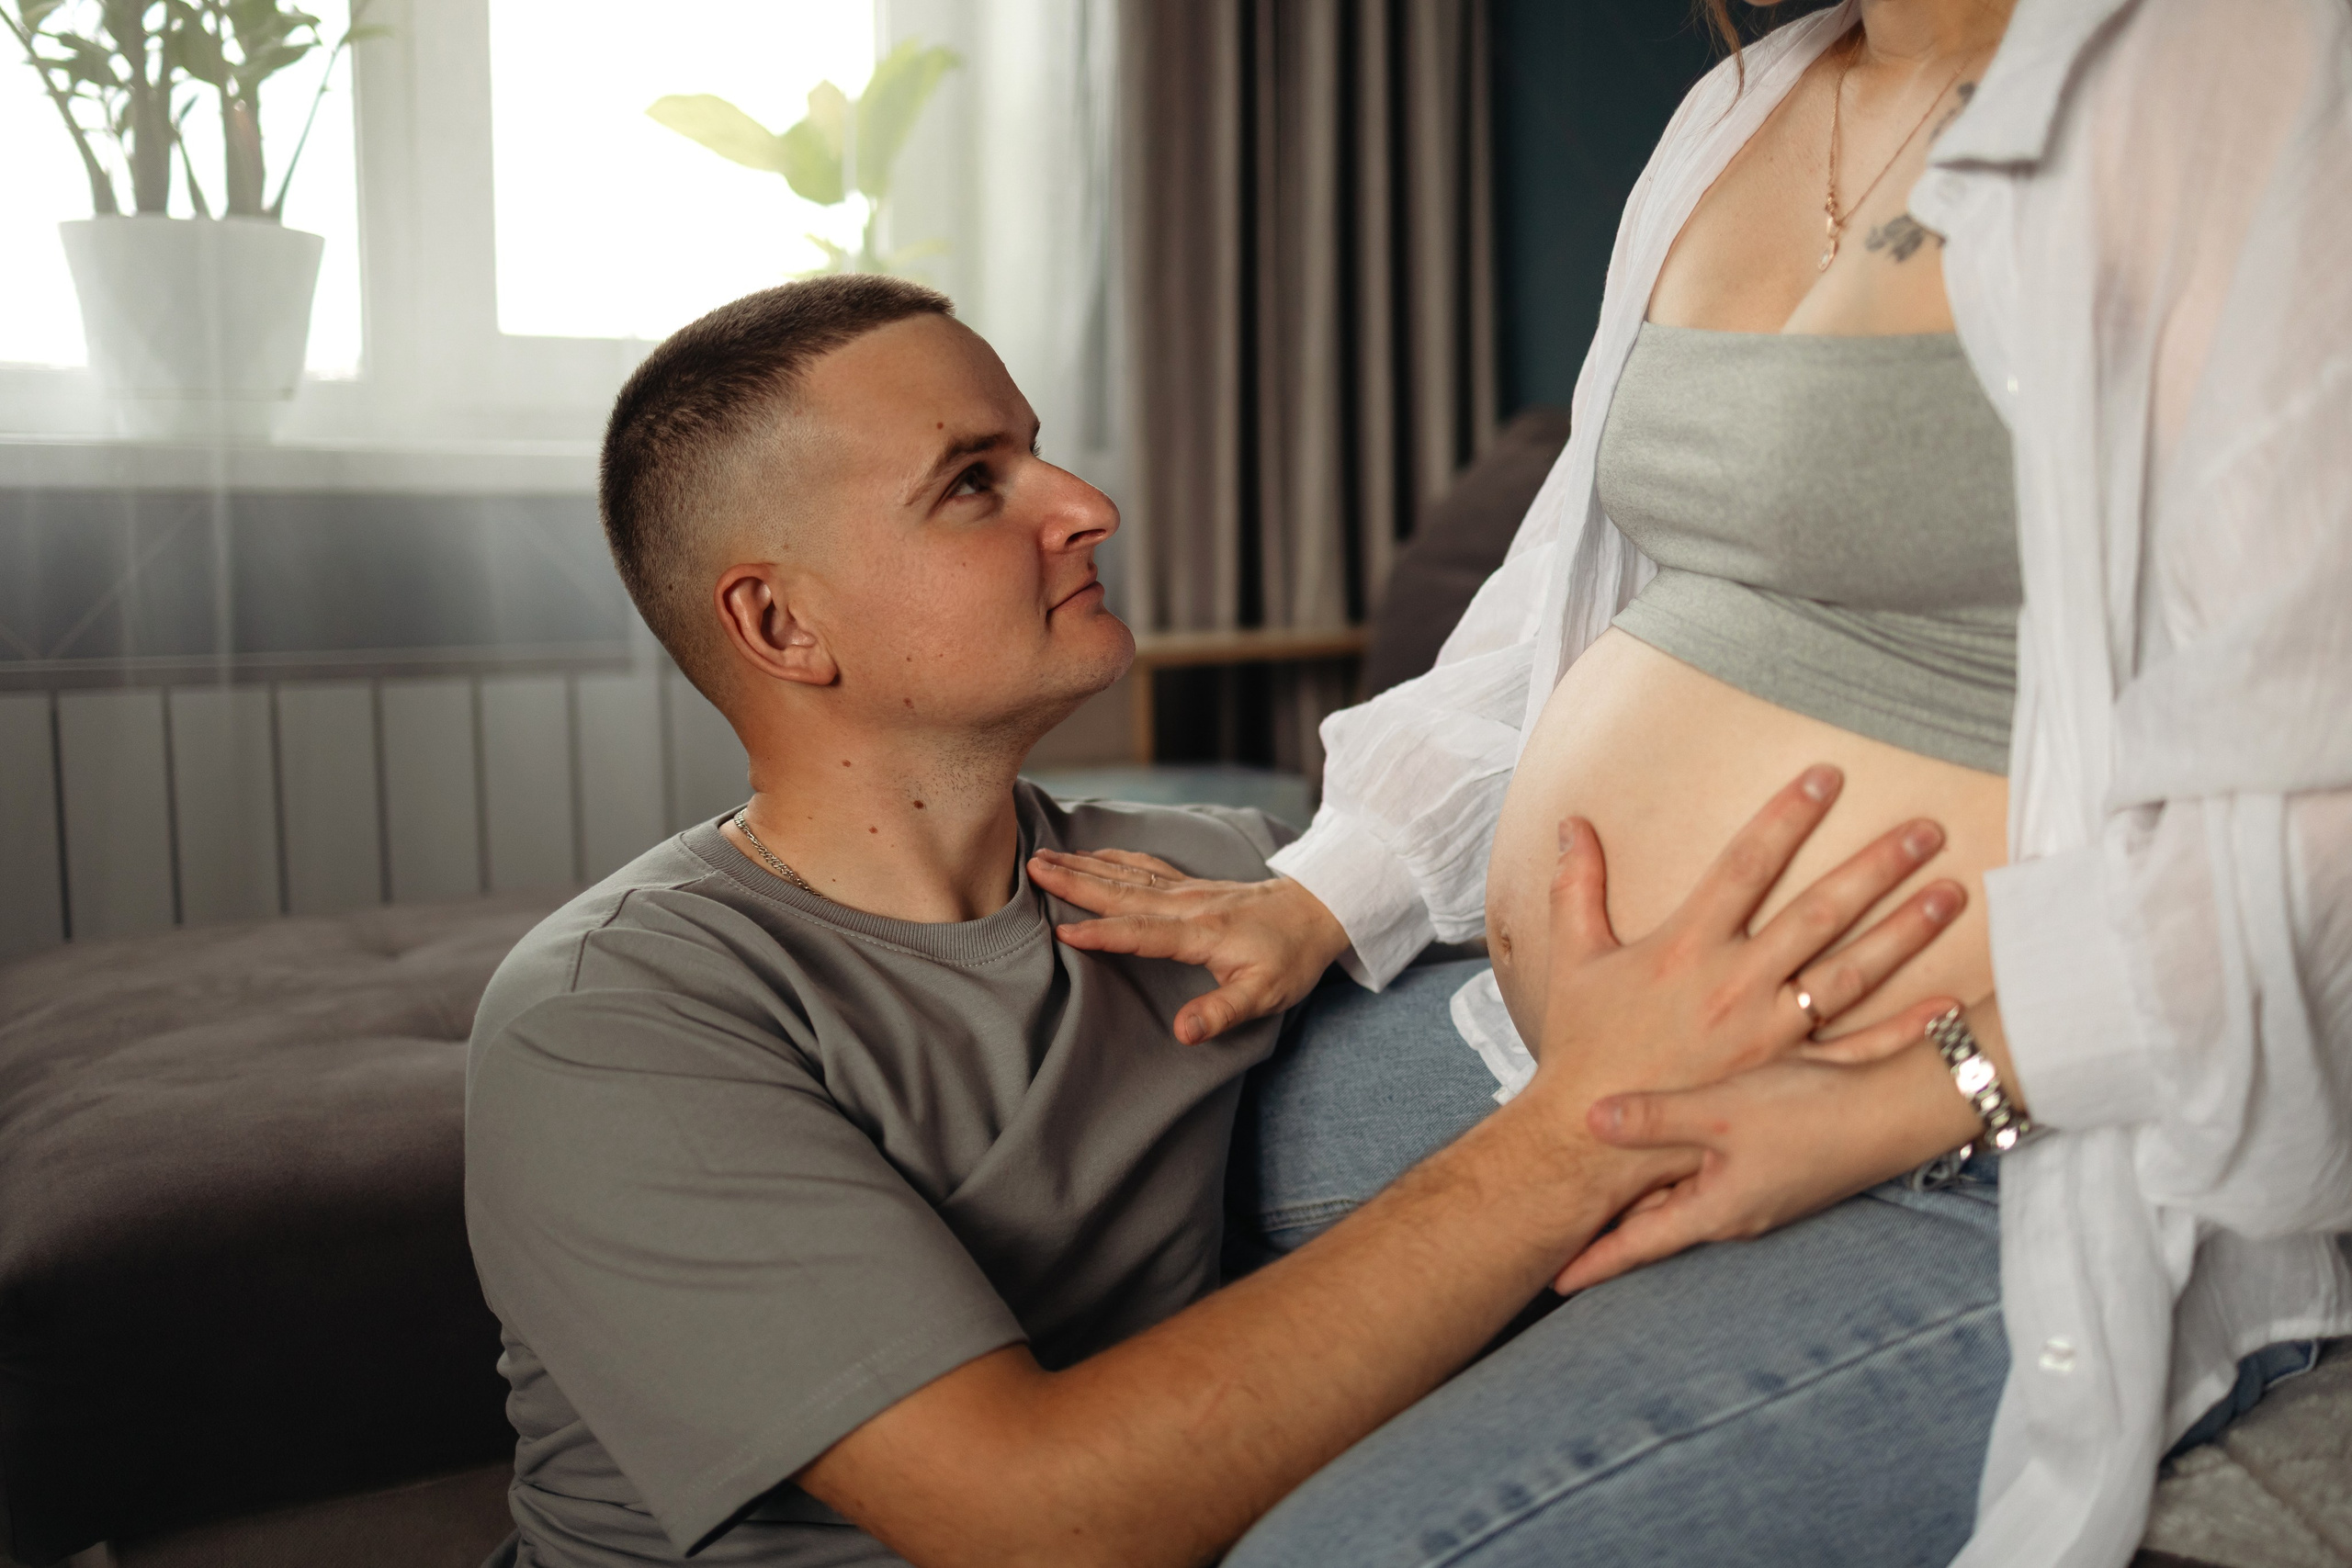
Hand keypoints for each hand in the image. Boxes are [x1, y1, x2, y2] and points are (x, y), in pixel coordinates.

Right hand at [1029, 850, 1350, 1043]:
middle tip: (1032, 868)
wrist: (1320, 910)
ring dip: (1085, 866)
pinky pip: (1144, 866)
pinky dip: (1114, 858)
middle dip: (1075, 881)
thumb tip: (1182, 1033)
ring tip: (1045, 857)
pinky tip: (1094, 853)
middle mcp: (1187, 904)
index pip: (1139, 933)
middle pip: (1121, 891)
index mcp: (1199, 932)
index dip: (1101, 934)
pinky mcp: (1192, 885)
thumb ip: (1221, 1013)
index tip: (1061, 932)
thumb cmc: (1292, 957)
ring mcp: (1188, 890)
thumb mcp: (1265, 995)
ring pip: (1127, 874)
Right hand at [1533, 765, 1966, 1102]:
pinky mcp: (1784, 1077)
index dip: (1787, 816)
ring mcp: (1768, 1034)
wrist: (1591, 1136)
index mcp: (1686, 945)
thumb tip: (1572, 823)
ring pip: (1851, 972)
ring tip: (1951, 893)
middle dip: (1877, 866)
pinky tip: (1947, 1004)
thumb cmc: (1583, 1046)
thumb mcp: (1573, 958)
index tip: (1826, 777)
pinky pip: (1855, 1050)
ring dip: (1905, 931)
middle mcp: (1736, 984)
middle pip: (1820, 911)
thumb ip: (1576, 885)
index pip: (1746, 863)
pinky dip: (1904, 1029)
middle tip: (1926, 829)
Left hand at [1555, 1034, 1981, 1293]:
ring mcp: (1760, 1194)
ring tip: (1598, 1204)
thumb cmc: (1810, 1111)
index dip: (1593, 1262)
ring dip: (1644, 1202)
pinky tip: (1667, 1156)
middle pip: (1658, 1226)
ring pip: (1684, 1200)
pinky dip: (1680, 1174)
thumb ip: (1655, 1118)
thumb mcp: (1720, 1110)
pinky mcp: (1780, 1170)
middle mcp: (1736, 1212)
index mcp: (1716, 1210)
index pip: (1639, 1244)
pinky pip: (1713, 1179)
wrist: (1897, 1109)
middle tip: (1561, 1239)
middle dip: (1612, 1233)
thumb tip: (1588, 1122)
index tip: (1551, 1285)